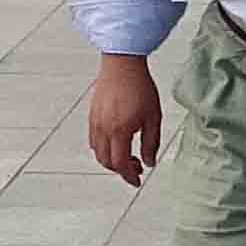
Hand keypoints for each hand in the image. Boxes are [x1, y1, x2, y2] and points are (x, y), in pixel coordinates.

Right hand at [88, 52, 163, 184]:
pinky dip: (104, 148)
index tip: (137, 181)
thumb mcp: (153, 117)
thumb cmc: (140, 87)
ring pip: (98, 152)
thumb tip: (149, 162)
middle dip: (121, 169)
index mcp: (119, 130)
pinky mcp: (92, 114)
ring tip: (128, 155)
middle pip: (106, 161)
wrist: (123, 64)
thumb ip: (151, 143)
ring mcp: (95, 121)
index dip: (129, 176)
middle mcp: (103, 128)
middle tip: (136, 167)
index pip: (120, 164)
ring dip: (112, 159)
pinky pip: (94, 139)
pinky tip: (117, 142)